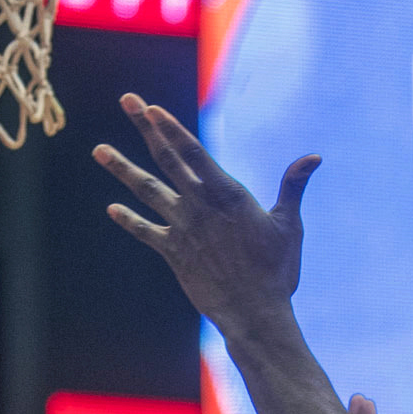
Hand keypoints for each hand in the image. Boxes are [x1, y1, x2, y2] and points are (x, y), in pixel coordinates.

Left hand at [99, 100, 317, 341]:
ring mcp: (183, 228)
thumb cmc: (276, 272)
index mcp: (227, 194)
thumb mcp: (288, 226)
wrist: (254, 314)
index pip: (193, 152)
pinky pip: (146, 232)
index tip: (151, 108)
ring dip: (122, 168)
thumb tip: (314, 157)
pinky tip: (112, 208)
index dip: (170, 128)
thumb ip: (293, 187)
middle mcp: (199, 206)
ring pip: (147, 190)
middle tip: (127, 99)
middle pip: (167, 158)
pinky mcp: (174, 253)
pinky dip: (129, 220)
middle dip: (145, 127)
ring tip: (98, 149)